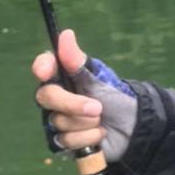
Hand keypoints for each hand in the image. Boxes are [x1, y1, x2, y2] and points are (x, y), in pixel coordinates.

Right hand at [33, 29, 136, 159]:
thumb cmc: (115, 98)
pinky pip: (65, 141)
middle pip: (47, 97)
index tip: (45, 71)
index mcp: (64, 77)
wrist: (132, 128)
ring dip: (86, 124)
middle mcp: (56, 97)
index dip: (41, 66)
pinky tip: (99, 134)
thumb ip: (78, 62)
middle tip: (98, 108)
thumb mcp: (99, 79)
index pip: (44, 66)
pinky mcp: (63, 141)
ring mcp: (57, 119)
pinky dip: (87, 138)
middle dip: (73, 104)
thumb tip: (66, 34)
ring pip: (58, 122)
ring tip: (102, 121)